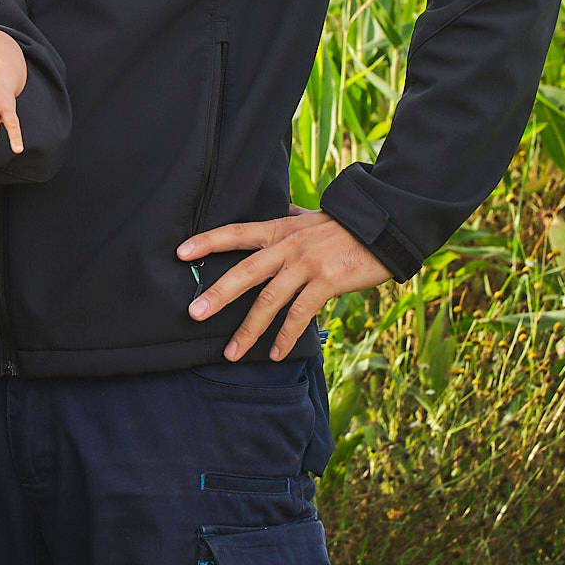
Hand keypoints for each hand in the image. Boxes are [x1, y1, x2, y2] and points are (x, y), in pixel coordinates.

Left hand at [178, 208, 389, 360]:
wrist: (384, 228)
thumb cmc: (345, 226)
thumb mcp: (311, 218)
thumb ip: (292, 217)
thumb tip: (282, 209)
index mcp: (279, 230)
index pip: (235, 233)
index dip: (207, 241)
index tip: (180, 253)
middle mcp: (287, 247)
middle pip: (245, 271)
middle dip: (217, 294)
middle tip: (193, 313)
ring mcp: (306, 266)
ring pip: (270, 301)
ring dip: (248, 329)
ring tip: (231, 352)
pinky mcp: (327, 283)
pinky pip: (300, 315)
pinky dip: (285, 337)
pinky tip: (274, 354)